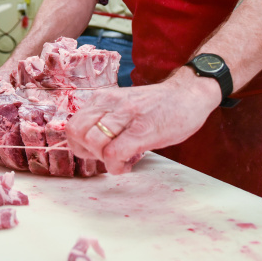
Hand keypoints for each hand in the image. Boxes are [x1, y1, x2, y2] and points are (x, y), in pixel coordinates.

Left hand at [65, 68, 221, 173]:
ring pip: (93, 142)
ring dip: (103, 160)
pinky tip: (128, 164)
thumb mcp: (123, 105)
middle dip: (87, 153)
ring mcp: (126, 115)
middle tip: (106, 156)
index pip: (73, 125)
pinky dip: (117, 166)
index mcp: (103, 98)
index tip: (97, 151)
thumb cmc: (158, 105)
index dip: (80, 145)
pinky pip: (115, 153)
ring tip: (120, 160)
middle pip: (76, 133)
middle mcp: (110, 103)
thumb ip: (105, 118)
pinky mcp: (142, 130)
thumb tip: (90, 143)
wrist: (189, 94)